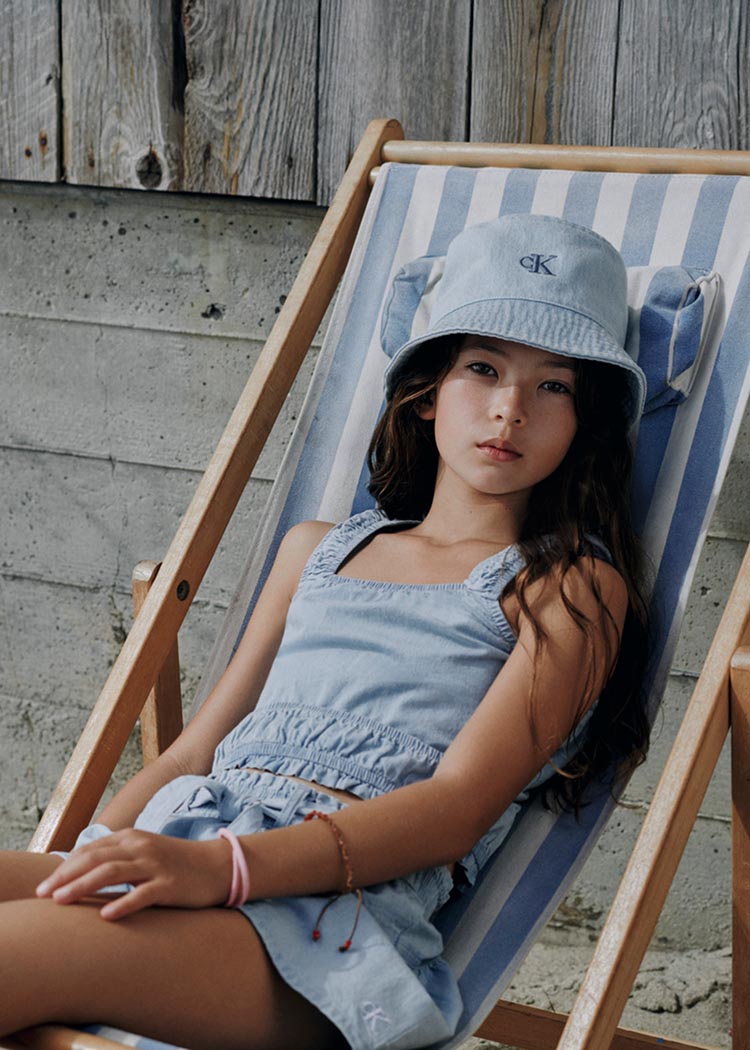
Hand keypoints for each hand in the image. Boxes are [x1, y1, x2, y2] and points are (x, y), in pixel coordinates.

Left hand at [36, 828, 233, 920]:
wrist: (217, 866)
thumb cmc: (175, 863)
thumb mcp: (144, 852)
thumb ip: (117, 856)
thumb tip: (81, 873)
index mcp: (132, 837)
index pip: (90, 850)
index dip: (64, 867)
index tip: (44, 886)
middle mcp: (141, 847)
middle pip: (95, 859)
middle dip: (65, 877)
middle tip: (43, 895)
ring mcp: (155, 865)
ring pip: (112, 872)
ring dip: (83, 887)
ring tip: (61, 901)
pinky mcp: (170, 886)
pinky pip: (142, 894)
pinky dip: (122, 904)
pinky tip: (105, 916)